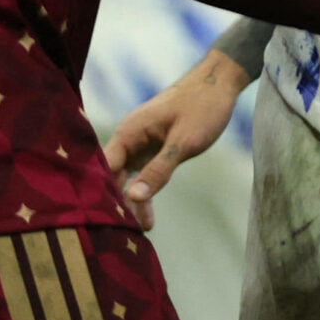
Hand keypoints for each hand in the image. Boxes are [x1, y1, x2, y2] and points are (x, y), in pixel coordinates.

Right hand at [102, 51, 251, 228]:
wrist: (220, 83)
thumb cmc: (202, 107)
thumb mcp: (184, 142)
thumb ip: (158, 170)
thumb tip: (132, 197)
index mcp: (129, 133)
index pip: (103, 169)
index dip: (99, 194)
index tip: (99, 221)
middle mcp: (129, 139)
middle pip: (113, 177)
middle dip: (114, 205)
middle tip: (118, 236)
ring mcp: (140, 145)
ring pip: (128, 180)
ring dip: (131, 204)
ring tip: (135, 235)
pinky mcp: (153, 150)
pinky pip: (142, 176)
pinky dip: (144, 194)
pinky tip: (146, 220)